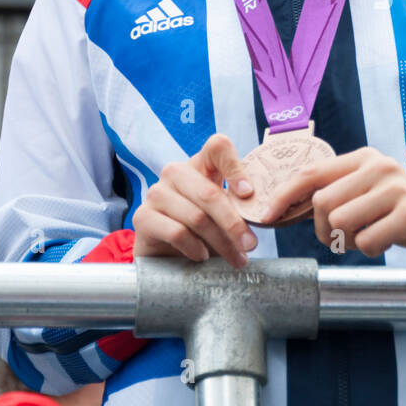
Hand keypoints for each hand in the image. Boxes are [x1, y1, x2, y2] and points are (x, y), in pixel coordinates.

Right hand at [132, 133, 258, 269]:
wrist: (167, 256)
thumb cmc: (203, 231)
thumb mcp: (224, 215)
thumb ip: (239, 206)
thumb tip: (263, 212)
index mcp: (199, 165)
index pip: (217, 146)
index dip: (235, 166)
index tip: (248, 194)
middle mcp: (175, 172)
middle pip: (209, 192)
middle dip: (234, 223)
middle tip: (251, 245)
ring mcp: (156, 193)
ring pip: (196, 217)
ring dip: (221, 242)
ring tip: (236, 258)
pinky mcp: (143, 217)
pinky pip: (177, 232)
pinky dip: (195, 248)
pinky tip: (203, 256)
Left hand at [259, 146, 405, 268]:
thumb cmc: (402, 213)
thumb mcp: (369, 193)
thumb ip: (336, 193)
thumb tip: (285, 206)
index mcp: (364, 158)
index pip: (311, 173)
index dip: (284, 196)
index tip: (267, 216)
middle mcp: (379, 166)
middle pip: (322, 203)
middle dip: (323, 230)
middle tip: (343, 239)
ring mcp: (395, 188)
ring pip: (340, 222)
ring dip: (349, 242)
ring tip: (369, 237)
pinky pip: (367, 240)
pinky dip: (371, 250)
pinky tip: (387, 242)